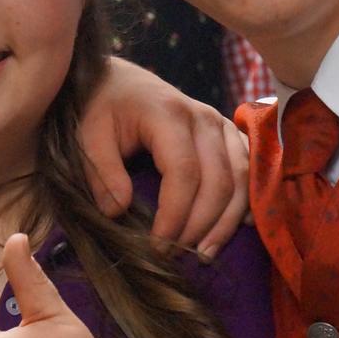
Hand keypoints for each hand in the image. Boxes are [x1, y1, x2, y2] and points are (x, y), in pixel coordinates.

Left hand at [78, 58, 248, 257]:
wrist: (121, 80)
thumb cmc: (102, 107)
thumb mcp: (89, 134)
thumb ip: (102, 171)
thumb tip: (119, 212)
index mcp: (168, 114)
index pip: (184, 173)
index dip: (175, 215)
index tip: (158, 247)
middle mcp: (204, 117)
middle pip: (219, 181)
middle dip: (201, 225)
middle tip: (179, 257)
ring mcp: (222, 124)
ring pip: (241, 179)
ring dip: (227, 221)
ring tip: (206, 253)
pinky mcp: (230, 134)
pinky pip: (250, 171)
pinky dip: (245, 202)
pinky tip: (233, 228)